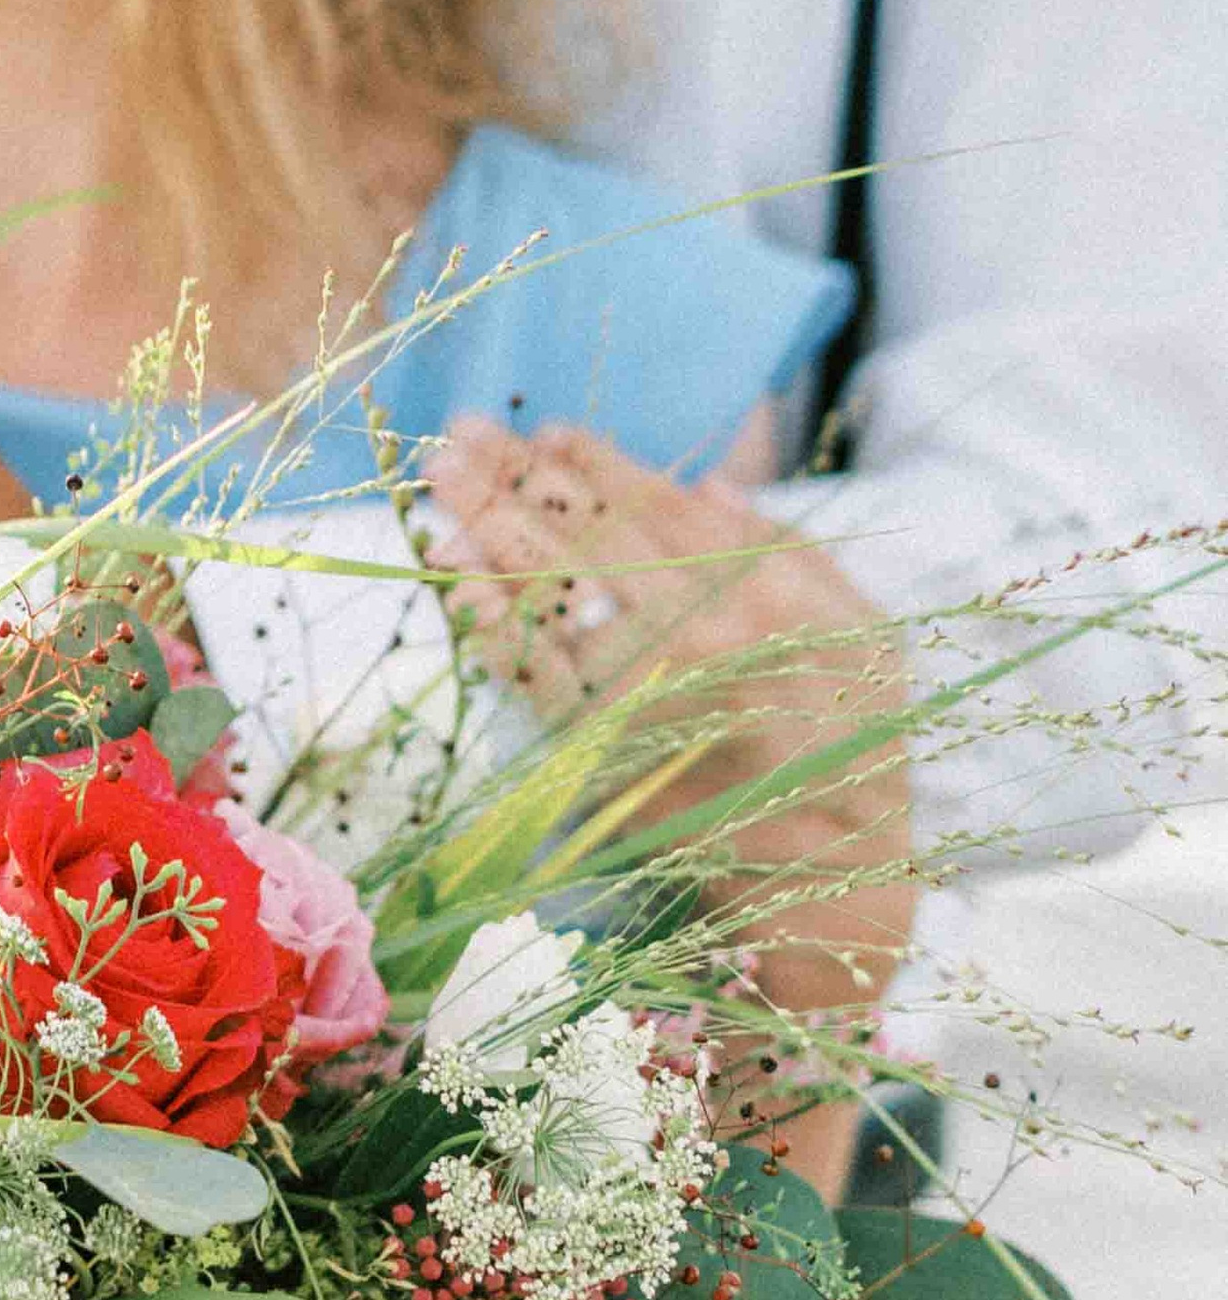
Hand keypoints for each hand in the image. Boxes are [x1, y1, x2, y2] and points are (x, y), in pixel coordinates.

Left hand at [424, 416, 914, 1022]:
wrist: (829, 867)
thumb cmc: (853, 736)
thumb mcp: (861, 628)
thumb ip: (787, 549)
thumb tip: (708, 482)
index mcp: (756, 593)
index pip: (654, 509)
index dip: (595, 466)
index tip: (547, 432)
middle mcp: (692, 634)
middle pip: (585, 540)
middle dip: (517, 483)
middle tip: (460, 437)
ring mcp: (637, 692)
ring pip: (546, 597)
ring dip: (486, 538)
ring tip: (438, 489)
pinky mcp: (600, 750)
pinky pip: (530, 676)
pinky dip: (490, 627)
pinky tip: (456, 586)